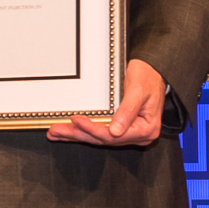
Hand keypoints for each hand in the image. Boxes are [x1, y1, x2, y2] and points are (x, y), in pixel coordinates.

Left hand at [49, 59, 168, 147]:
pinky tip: (68, 132)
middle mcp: (138, 135)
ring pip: (98, 137)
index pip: (114, 135)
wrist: (153, 68)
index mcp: (146, 129)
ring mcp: (129, 132)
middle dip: (77, 134)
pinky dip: (83, 131)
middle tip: (56, 130)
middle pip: (103, 139)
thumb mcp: (138, 91)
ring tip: (56, 133)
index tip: (76, 120)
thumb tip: (115, 131)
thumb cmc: (148, 76)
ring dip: (76, 135)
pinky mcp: (120, 127)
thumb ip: (127, 111)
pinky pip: (99, 132)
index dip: (93, 129)